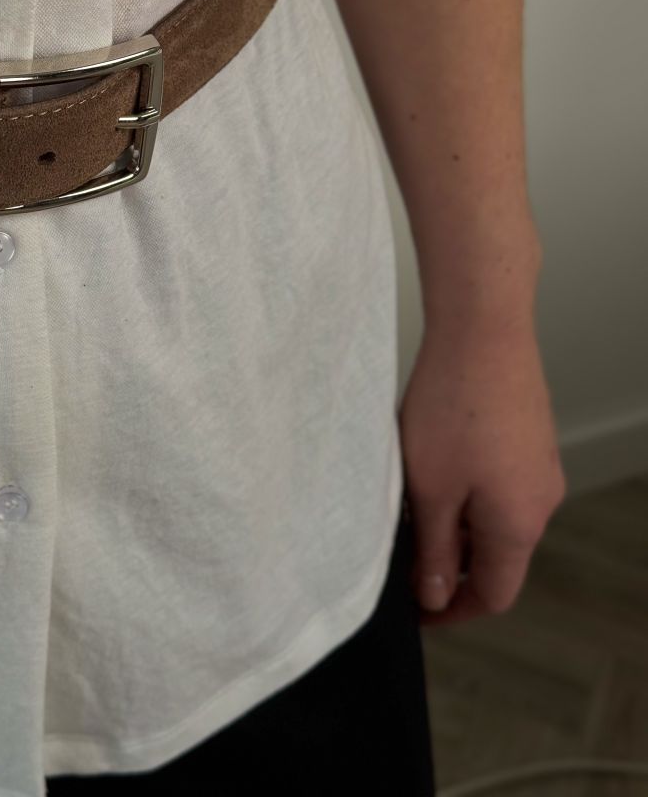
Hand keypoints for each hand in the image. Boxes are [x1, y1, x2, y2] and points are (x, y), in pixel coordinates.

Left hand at [398, 319, 566, 627]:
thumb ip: (432, 550)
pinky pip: (499, 484)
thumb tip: (436, 596)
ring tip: (407, 499)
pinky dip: (465, 490)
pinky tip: (429, 464)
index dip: (453, 610)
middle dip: (447, 562)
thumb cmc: (453, 407)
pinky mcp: (528, 438)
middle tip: (399, 549)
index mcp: (519, 526)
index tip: (416, 610)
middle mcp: (540, 502)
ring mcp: (538, 466)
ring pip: (494, 517)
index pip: (495, 594)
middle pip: (496, 556)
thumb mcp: (429, 489)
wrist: (484, 330)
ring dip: (454, 522)